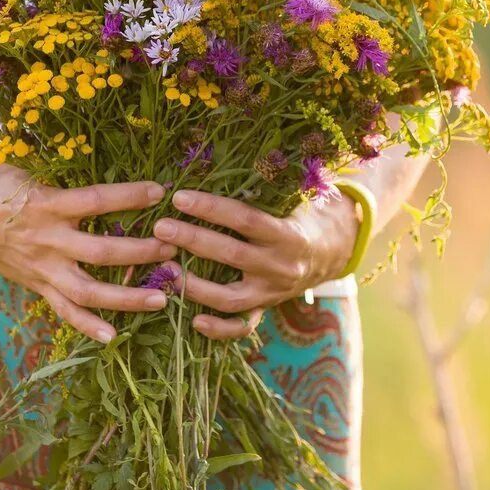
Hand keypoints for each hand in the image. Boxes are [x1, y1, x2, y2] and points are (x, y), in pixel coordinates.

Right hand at [0, 164, 176, 342]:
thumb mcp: (24, 173)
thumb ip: (62, 181)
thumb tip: (103, 174)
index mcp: (44, 206)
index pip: (95, 201)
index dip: (129, 196)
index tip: (161, 191)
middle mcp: (46, 241)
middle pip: (100, 253)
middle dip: (141, 252)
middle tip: (175, 247)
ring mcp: (41, 268)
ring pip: (88, 291)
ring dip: (127, 298)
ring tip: (164, 298)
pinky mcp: (35, 286)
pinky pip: (64, 312)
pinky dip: (88, 327)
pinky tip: (114, 337)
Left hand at [151, 189, 359, 339]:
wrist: (330, 253)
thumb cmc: (300, 216)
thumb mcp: (293, 198)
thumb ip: (266, 187)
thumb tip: (222, 161)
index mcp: (288, 234)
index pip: (245, 219)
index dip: (211, 208)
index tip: (179, 197)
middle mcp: (280, 266)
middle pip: (231, 255)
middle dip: (193, 240)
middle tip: (160, 227)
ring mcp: (272, 293)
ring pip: (230, 297)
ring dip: (194, 286)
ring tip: (163, 270)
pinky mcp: (265, 309)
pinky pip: (242, 326)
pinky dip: (219, 328)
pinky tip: (193, 321)